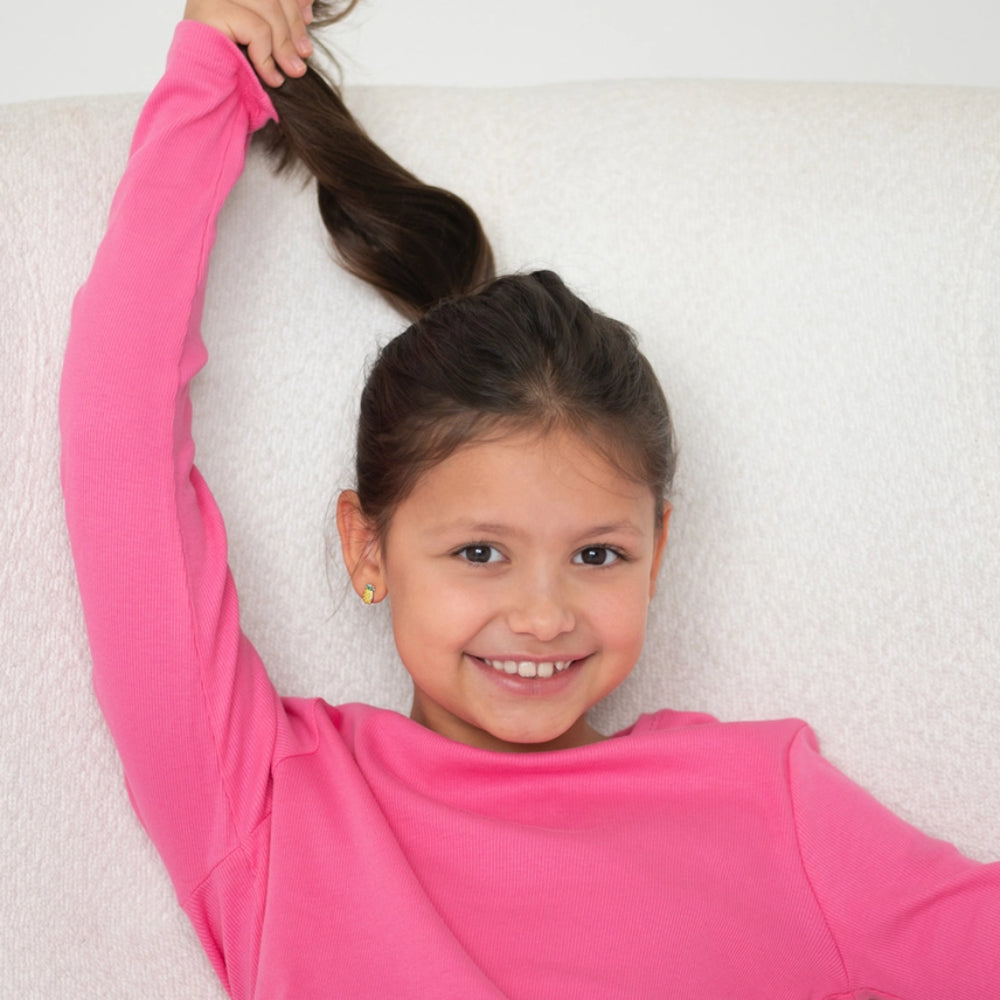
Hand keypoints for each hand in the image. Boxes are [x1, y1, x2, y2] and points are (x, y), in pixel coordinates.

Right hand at [184, 0, 313, 86]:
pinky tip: (272, 76)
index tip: (308, 18)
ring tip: (292, 70)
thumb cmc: (230, 72)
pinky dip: (268, 55)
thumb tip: (307, 5)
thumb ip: (279, 18)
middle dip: (294, 24)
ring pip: (268, 6)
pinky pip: (256, 28)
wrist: (202, 96)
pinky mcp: (210, 12)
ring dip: (285, 43)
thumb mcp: (261, 40)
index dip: (293, 1)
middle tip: (304, 53)